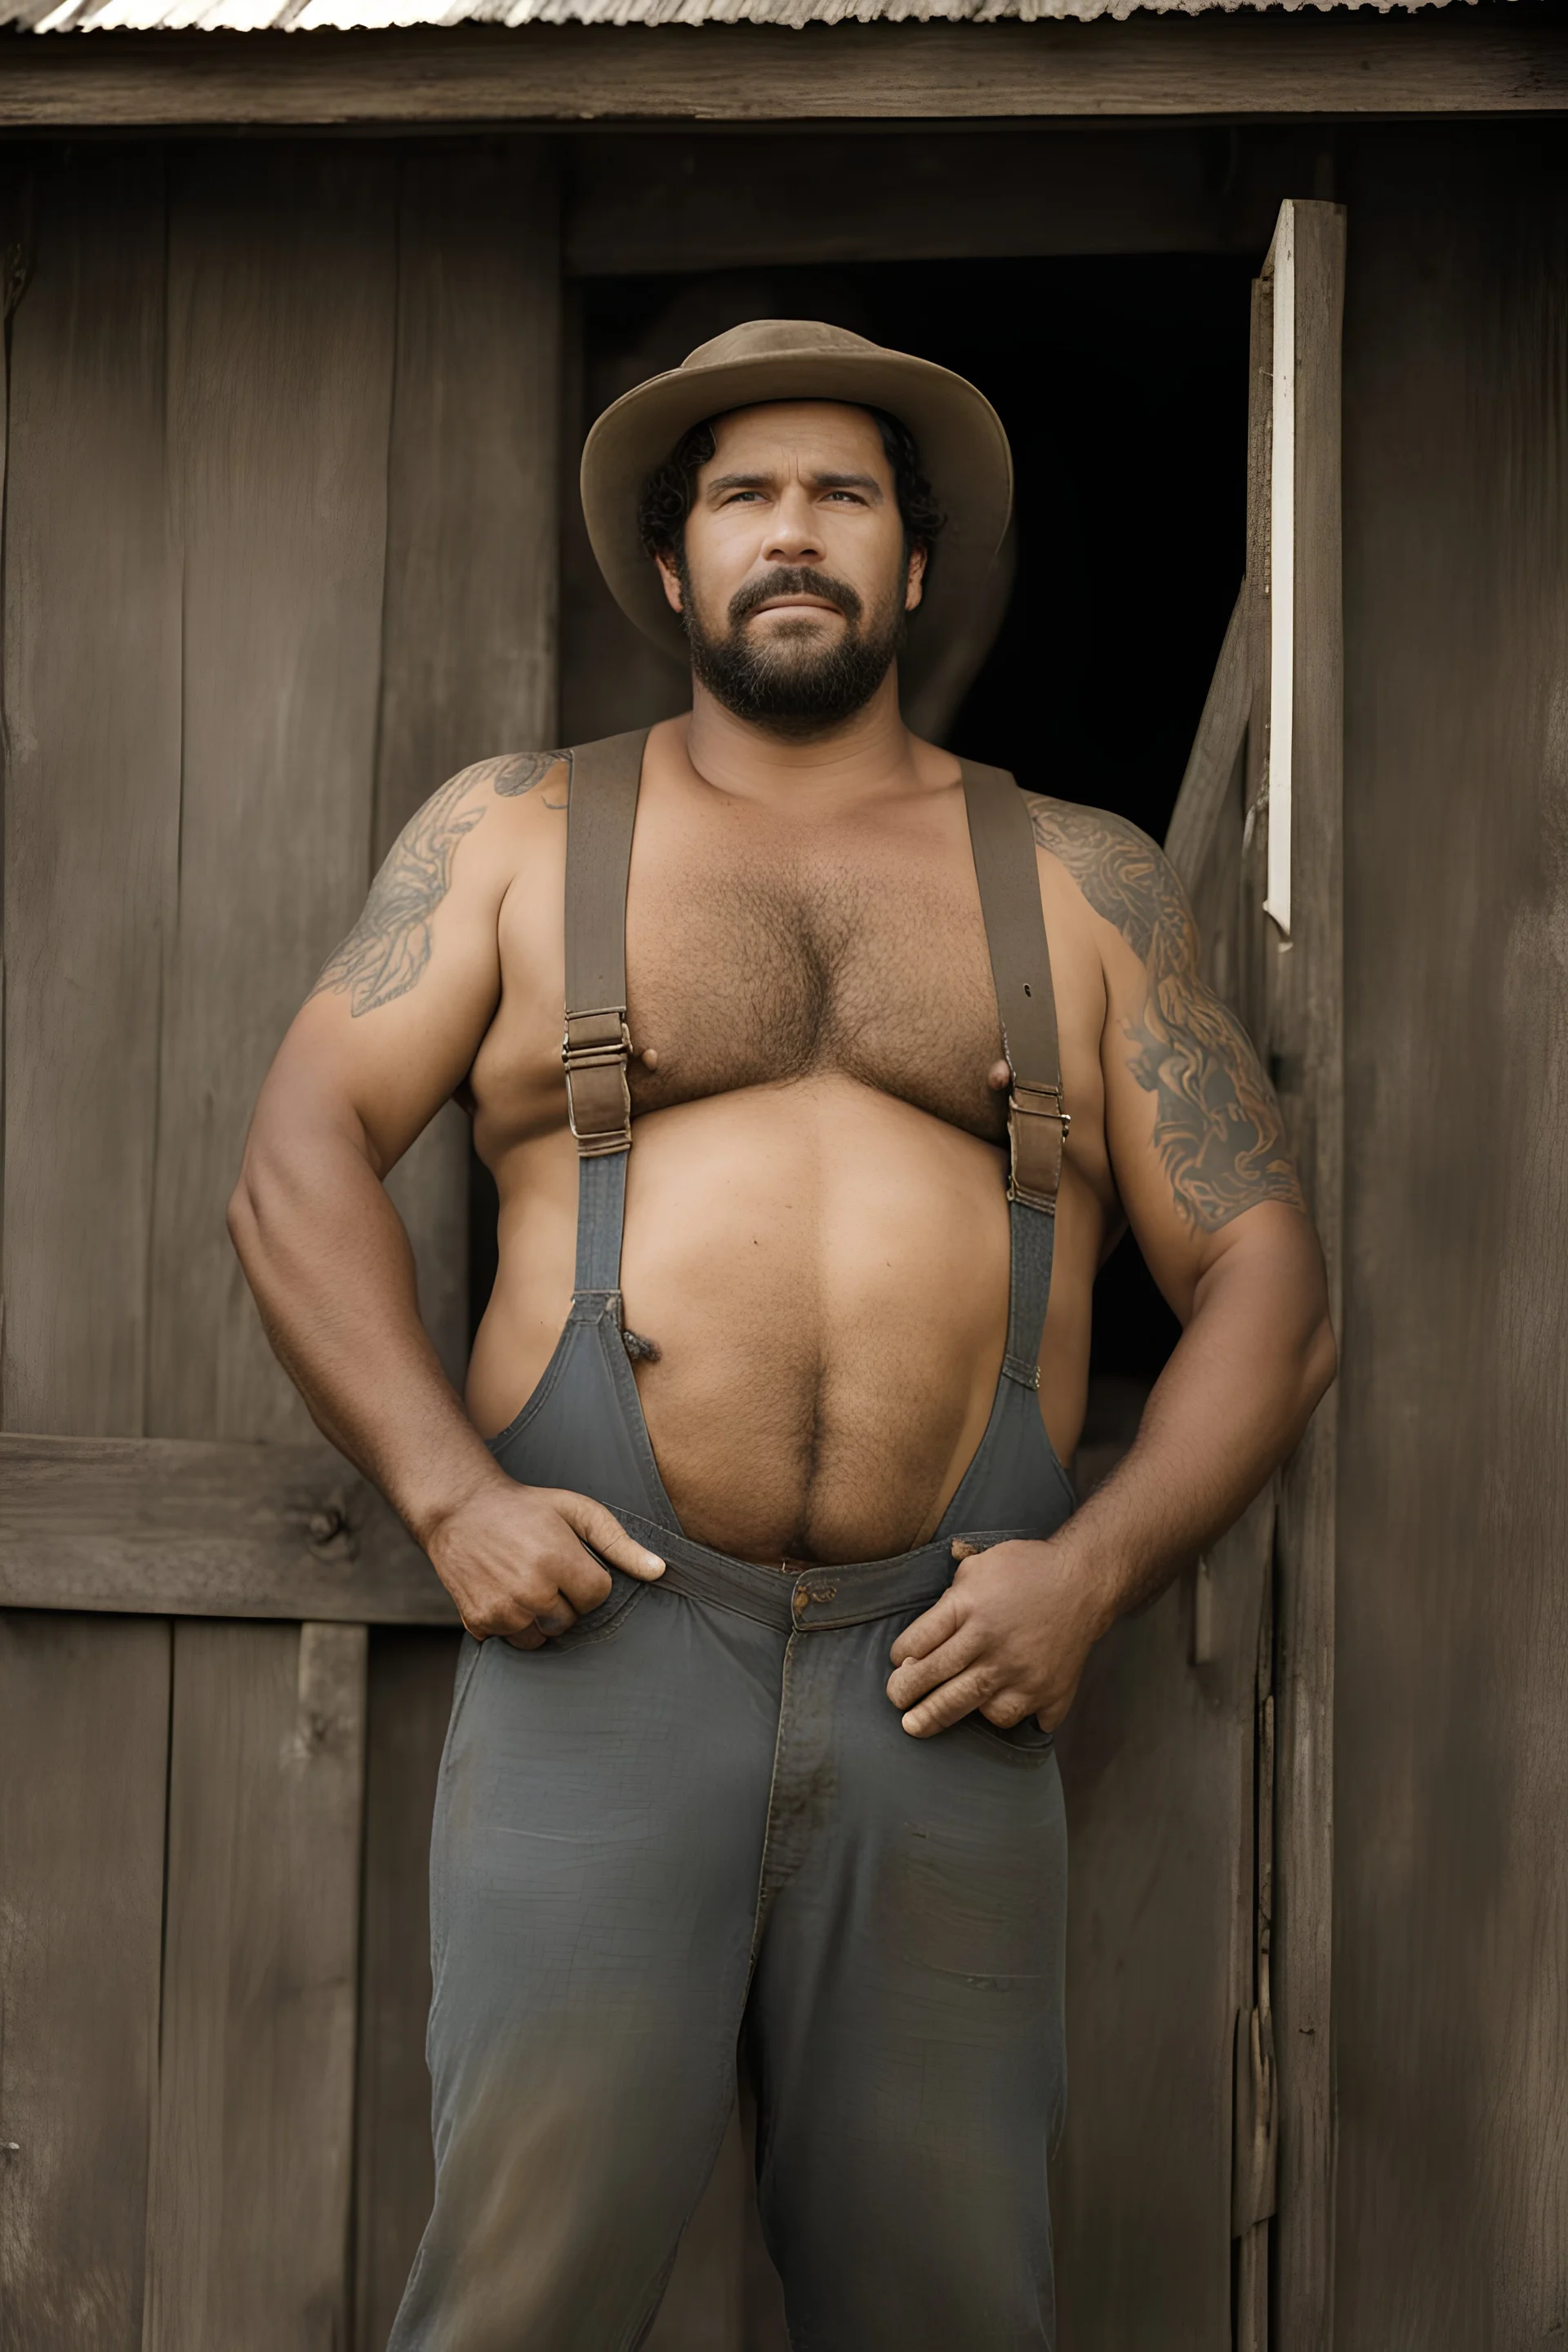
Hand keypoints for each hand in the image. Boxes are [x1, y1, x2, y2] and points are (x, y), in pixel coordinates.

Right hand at [426, 1475, 663, 1648]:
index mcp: (557, 1560)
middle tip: (542, 1567)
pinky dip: (512, 1622)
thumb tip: (660, 1571)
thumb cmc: (526, 1507)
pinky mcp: (479, 1622)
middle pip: (570, 1620)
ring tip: (523, 1581)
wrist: (460, 1508)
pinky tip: (503, 1591)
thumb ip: (620, 1543)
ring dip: (539, 1616)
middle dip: (564, 1598)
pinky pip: (513, 1640)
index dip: (586, 1578)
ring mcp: (503, 1609)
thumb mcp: (577, 1511)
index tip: (568, 1559)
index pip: (596, 1596)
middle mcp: (530, 1590)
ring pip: (543, 1636)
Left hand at [886, 1535, 1114, 1737]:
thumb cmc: (1026, 1570)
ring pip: (974, 1708)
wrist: (1085, 1580)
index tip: (898, 1665)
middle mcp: (992, 1643)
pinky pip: (1016, 1718)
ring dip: (947, 1716)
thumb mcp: (976, 1569)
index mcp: (969, 1608)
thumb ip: (947, 1602)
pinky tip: (990, 1708)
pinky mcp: (1049, 1692)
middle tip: (897, 1704)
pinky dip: (1000, 1716)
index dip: (900, 1658)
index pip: (917, 1643)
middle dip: (906, 1696)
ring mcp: (1022, 1672)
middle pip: (936, 1680)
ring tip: (925, 1721)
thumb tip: (917, 1645)